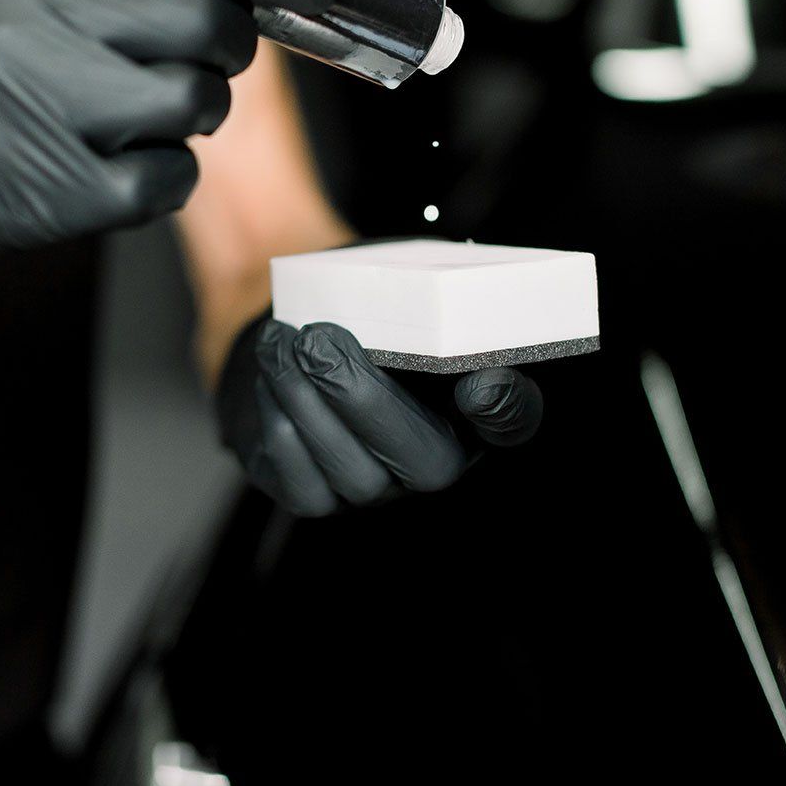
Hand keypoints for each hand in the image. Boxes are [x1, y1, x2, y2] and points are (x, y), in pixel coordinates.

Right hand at [0, 0, 334, 269]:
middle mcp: (38, 25)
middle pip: (211, 26)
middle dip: (231, 45)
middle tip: (207, 56)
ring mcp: (46, 112)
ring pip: (198, 103)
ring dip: (194, 112)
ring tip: (137, 114)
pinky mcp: (57, 194)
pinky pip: (171, 179)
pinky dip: (165, 175)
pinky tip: (116, 166)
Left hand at [218, 317, 543, 515]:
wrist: (292, 333)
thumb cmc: (356, 307)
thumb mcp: (394, 288)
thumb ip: (423, 294)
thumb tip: (434, 289)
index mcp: (473, 404)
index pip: (514, 418)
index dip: (505, 409)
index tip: (477, 383)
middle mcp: (435, 459)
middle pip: (427, 463)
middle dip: (362, 397)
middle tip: (318, 338)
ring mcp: (379, 488)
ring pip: (354, 473)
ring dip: (307, 400)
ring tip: (281, 341)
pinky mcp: (319, 497)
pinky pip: (303, 483)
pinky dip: (281, 422)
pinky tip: (271, 373)